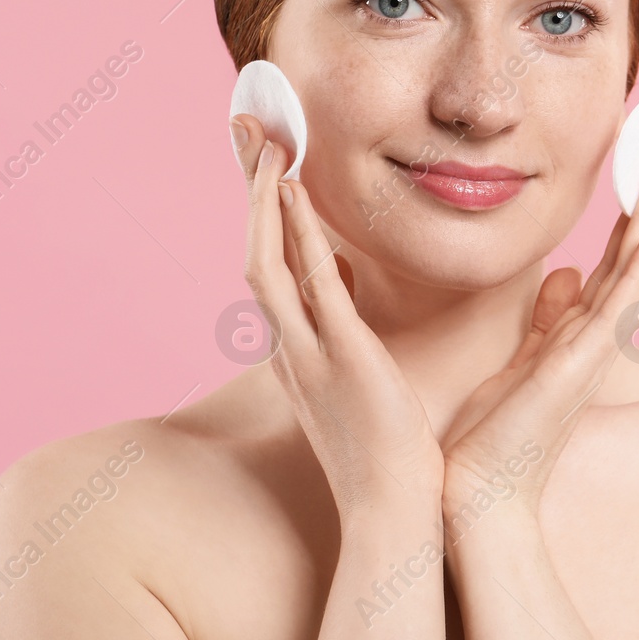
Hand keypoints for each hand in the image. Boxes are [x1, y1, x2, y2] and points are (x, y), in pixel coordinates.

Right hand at [230, 114, 444, 522]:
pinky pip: (312, 285)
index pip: (268, 264)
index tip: (265, 160)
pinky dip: (298, 236)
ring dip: (265, 202)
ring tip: (266, 146)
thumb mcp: (353, 373)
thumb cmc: (382, 448)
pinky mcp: (342, 356)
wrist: (392, 509)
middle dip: (250, 191)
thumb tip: (335, 271)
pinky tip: (297, 193)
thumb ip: (338, 321)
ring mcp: (308, 352)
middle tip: (247, 130)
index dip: (263, 209)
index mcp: (293, 348)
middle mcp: (288, 346)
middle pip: (253, 251)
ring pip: (267, 263)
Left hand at [438, 149, 638, 527]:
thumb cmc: (496, 430)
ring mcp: (594, 351)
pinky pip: (617, 313)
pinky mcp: (577, 370)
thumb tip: (566, 274)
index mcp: (583, 327)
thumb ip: (550, 318)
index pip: (622, 254)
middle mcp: (598, 334)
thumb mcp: (524, 358)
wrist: (478, 488)